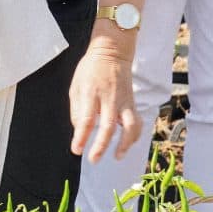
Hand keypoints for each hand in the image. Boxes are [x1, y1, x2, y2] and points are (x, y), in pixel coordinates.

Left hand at [69, 41, 142, 159]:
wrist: (112, 52)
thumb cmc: (91, 69)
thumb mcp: (75, 85)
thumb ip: (76, 109)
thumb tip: (79, 130)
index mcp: (90, 93)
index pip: (86, 119)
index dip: (81, 137)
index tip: (76, 149)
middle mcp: (109, 98)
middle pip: (108, 126)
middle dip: (101, 146)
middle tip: (93, 159)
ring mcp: (123, 101)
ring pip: (129, 125)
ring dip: (125, 143)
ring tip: (117, 156)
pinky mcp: (132, 103)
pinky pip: (137, 122)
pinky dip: (134, 135)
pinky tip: (127, 144)